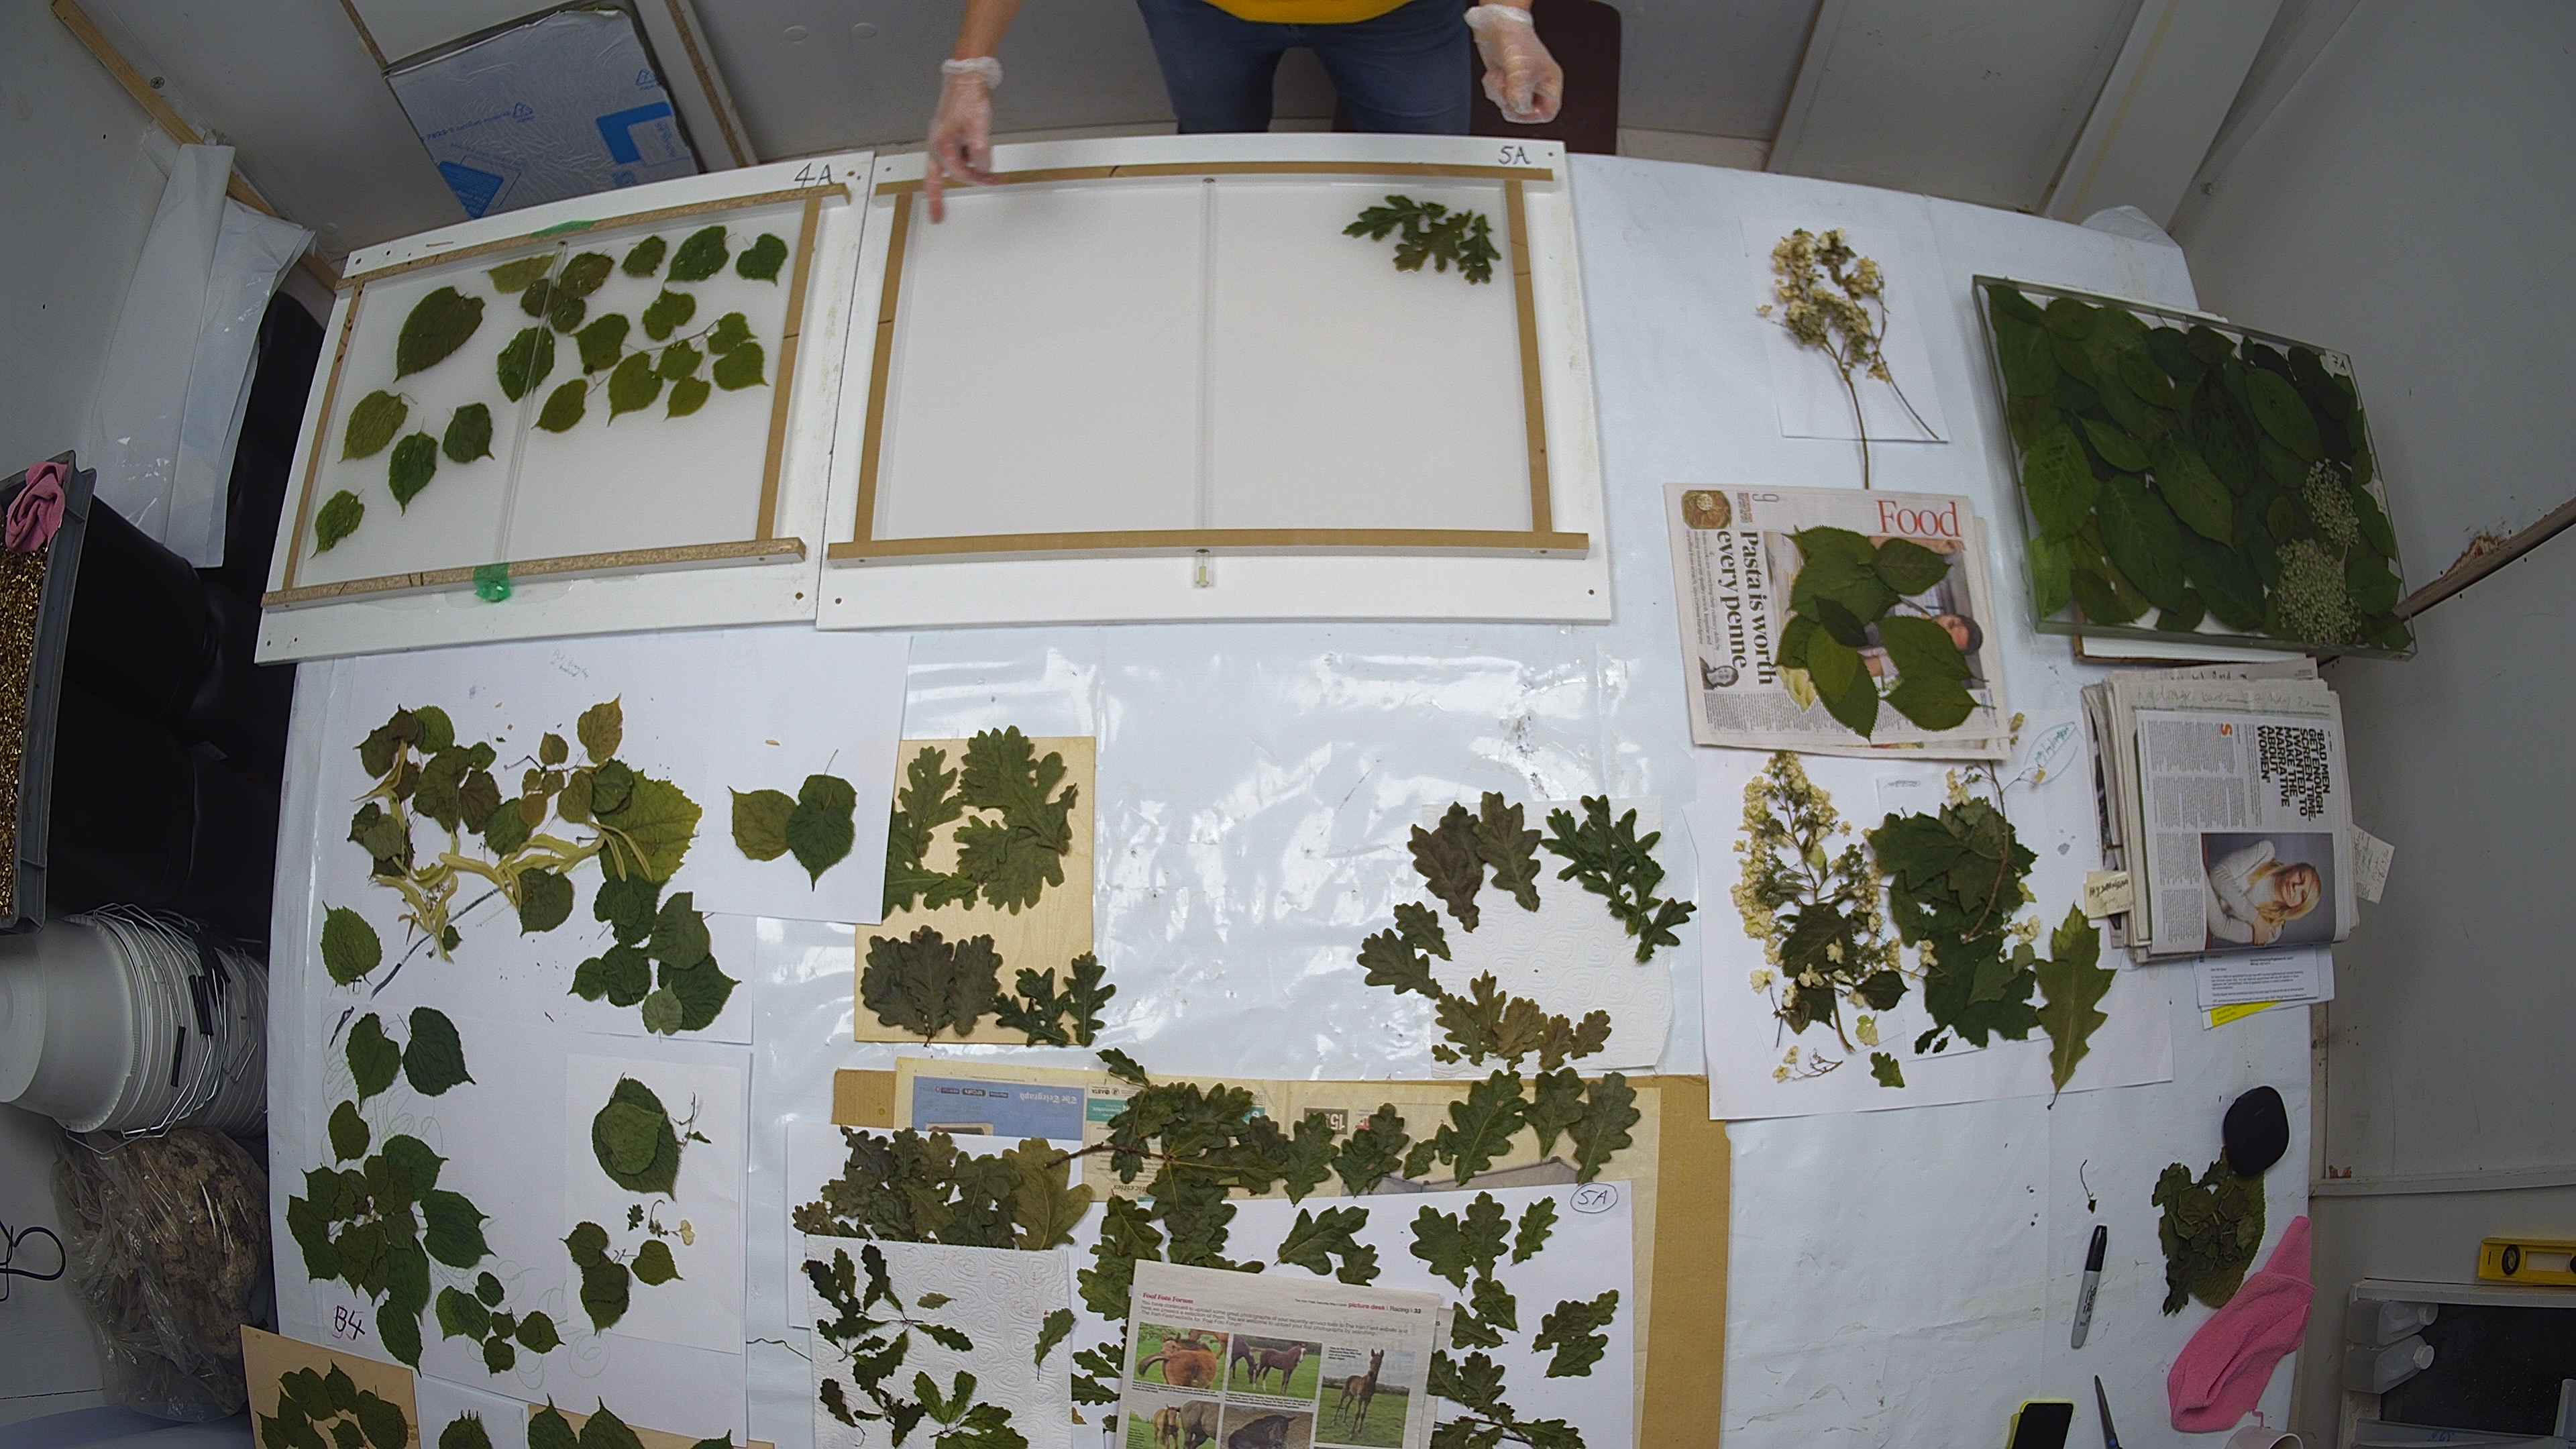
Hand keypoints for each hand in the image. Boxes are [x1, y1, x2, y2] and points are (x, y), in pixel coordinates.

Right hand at [924, 59, 999, 222]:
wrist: (967, 75)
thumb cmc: (969, 97)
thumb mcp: (979, 127)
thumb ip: (981, 152)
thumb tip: (983, 170)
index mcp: (941, 144)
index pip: (958, 172)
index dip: (976, 179)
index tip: (991, 182)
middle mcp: (937, 144)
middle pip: (933, 178)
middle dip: (937, 198)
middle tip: (936, 218)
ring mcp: (942, 139)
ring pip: (949, 166)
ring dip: (965, 174)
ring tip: (988, 178)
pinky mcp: (950, 134)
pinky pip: (957, 155)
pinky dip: (967, 161)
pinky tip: (981, 158)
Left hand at [1465, 6, 1563, 124]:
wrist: (1496, 27)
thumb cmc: (1517, 42)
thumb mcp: (1521, 72)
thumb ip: (1520, 95)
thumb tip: (1519, 109)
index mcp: (1550, 83)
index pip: (1548, 112)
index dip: (1533, 115)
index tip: (1520, 108)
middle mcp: (1536, 85)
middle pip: (1525, 111)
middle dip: (1510, 102)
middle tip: (1507, 89)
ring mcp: (1520, 84)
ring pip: (1508, 105)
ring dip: (1498, 93)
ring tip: (1501, 76)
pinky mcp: (1505, 82)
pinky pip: (1497, 97)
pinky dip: (1492, 88)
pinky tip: (1495, 74)